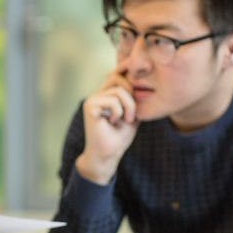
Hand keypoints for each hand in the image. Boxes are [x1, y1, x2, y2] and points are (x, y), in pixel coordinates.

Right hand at [75, 69, 137, 184]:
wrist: (108, 155)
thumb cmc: (119, 137)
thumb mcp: (133, 114)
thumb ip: (134, 99)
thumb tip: (143, 84)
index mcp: (105, 95)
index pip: (119, 77)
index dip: (131, 87)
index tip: (134, 109)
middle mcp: (97, 95)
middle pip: (119, 79)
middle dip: (131, 96)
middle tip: (133, 114)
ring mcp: (92, 100)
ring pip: (118, 91)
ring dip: (129, 107)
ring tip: (126, 120)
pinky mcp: (90, 107)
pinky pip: (113, 101)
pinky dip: (119, 112)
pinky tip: (114, 122)